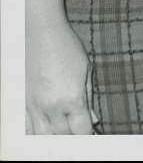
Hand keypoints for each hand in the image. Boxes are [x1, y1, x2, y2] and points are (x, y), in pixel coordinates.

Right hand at [26, 18, 93, 134]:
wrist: (40, 31)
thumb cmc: (65, 46)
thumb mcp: (85, 68)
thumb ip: (88, 97)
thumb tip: (93, 119)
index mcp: (71, 98)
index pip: (82, 131)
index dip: (88, 136)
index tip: (93, 136)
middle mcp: (51, 106)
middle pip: (63, 137)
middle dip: (73, 139)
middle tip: (78, 135)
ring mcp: (32, 106)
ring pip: (42, 138)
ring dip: (54, 139)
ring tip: (62, 134)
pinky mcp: (20, 102)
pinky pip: (25, 128)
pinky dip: (35, 133)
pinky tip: (43, 130)